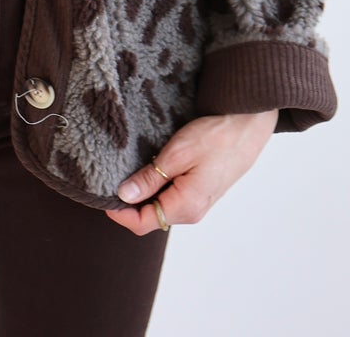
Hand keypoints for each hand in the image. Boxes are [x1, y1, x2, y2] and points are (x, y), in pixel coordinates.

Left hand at [105, 110, 277, 236]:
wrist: (248, 126)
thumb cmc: (216, 137)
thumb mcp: (177, 154)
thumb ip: (150, 178)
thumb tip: (123, 196)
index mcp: (185, 207)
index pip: (141, 223)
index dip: (118, 213)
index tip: (101, 193)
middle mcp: (191, 212)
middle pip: (148, 216)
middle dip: (127, 201)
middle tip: (110, 175)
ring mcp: (196, 202)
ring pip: (159, 205)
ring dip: (141, 191)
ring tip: (127, 167)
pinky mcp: (199, 191)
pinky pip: (170, 195)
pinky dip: (155, 185)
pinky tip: (149, 165)